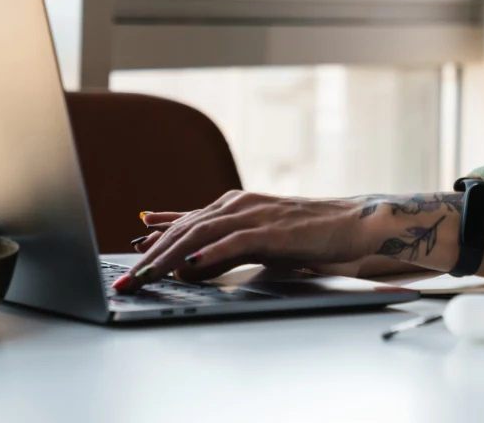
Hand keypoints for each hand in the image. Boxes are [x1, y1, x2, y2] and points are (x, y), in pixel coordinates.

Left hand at [113, 190, 367, 291]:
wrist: (355, 224)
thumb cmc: (312, 236)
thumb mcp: (260, 246)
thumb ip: (224, 253)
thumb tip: (187, 268)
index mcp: (237, 206)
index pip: (186, 219)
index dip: (157, 235)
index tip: (132, 249)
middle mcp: (240, 204)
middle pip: (184, 227)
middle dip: (151, 255)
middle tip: (127, 279)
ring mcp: (255, 214)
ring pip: (200, 232)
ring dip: (168, 256)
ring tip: (145, 275)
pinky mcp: (273, 230)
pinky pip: (233, 240)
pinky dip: (209, 252)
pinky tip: (189, 264)